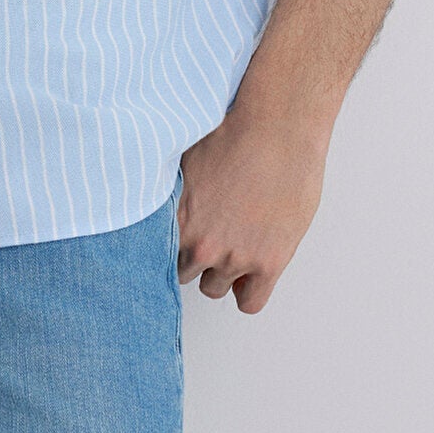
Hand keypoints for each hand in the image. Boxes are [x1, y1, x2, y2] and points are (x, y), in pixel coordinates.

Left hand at [176, 105, 329, 312]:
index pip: (156, 254)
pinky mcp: (269, 263)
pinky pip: (250, 303)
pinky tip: (249, 272)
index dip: (169, 243)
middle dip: (194, 256)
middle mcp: (201, 244)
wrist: (279, 128)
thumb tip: (154, 197)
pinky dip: (247, 291)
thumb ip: (170, 191)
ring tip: (233, 244)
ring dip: (220, 272)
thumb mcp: (185, 157)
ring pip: (214, 287)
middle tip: (210, 235)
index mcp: (177, 218)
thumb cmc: (234, 131)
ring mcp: (235, 257)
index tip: (177, 237)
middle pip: (183, 273)